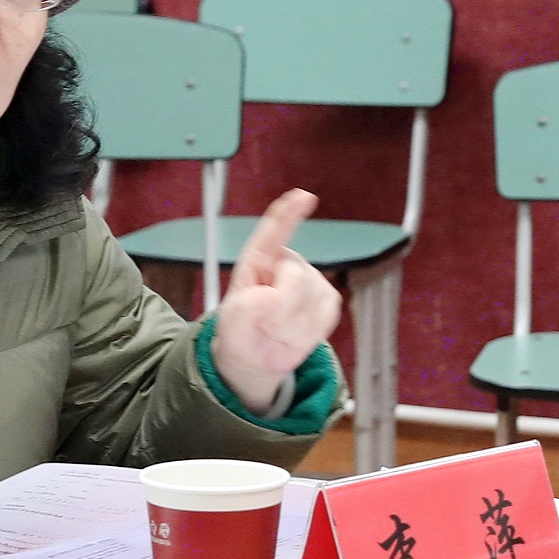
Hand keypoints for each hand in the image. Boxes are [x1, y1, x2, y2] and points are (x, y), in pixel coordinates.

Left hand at [212, 192, 342, 416]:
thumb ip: (243, 311)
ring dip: (290, 327)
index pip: (274, 230)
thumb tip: (270, 297)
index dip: (289, 211)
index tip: (304, 197)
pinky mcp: (328, 301)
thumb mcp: (229, 325)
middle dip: (280, 308)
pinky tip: (293, 334)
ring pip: (311, 300)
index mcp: (257, 261)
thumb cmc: (241, 334)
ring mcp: (310, 282)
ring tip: (275, 331)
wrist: (258, 361)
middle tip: (263, 325)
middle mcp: (287, 265)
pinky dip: (307, 333)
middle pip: (297, 277)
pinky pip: (324, 316)